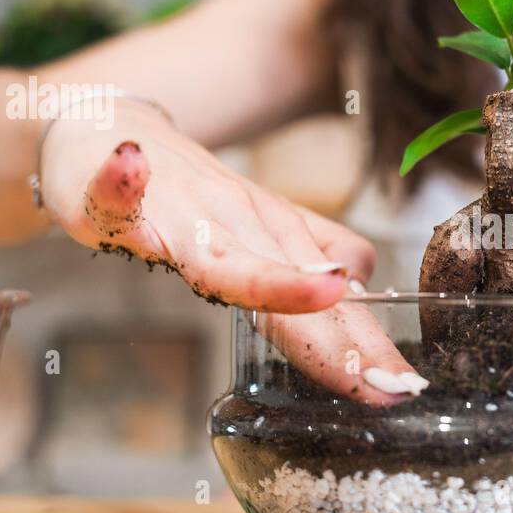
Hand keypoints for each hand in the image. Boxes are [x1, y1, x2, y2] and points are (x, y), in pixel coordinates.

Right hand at [39, 105, 425, 402]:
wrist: (108, 126)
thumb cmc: (185, 191)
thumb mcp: (257, 227)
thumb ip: (309, 255)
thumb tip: (362, 285)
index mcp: (272, 237)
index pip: (329, 302)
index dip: (367, 345)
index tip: (404, 387)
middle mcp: (235, 225)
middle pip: (294, 288)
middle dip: (341, 338)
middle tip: (387, 380)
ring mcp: (179, 214)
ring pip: (225, 252)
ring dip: (274, 275)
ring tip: (327, 290)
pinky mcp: (113, 198)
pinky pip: (116, 195)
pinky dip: (121, 182)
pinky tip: (129, 165)